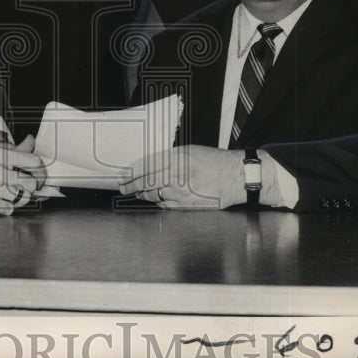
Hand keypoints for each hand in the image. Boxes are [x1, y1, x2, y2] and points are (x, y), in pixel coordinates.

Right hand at [0, 134, 45, 215]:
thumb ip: (14, 151)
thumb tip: (32, 141)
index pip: (34, 161)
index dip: (41, 172)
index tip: (40, 178)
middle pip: (31, 184)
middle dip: (31, 189)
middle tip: (25, 189)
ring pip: (21, 198)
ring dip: (17, 199)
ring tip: (6, 194)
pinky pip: (8, 209)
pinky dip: (4, 208)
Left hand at [118, 145, 247, 209]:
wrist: (235, 177)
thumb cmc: (214, 161)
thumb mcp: (190, 151)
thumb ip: (169, 158)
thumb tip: (149, 166)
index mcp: (177, 158)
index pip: (146, 165)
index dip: (131, 172)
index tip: (122, 175)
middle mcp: (177, 175)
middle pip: (146, 182)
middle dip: (131, 186)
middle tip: (122, 188)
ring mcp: (181, 192)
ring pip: (154, 195)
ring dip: (143, 195)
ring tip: (137, 193)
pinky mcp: (187, 205)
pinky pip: (165, 205)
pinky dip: (158, 203)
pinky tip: (155, 200)